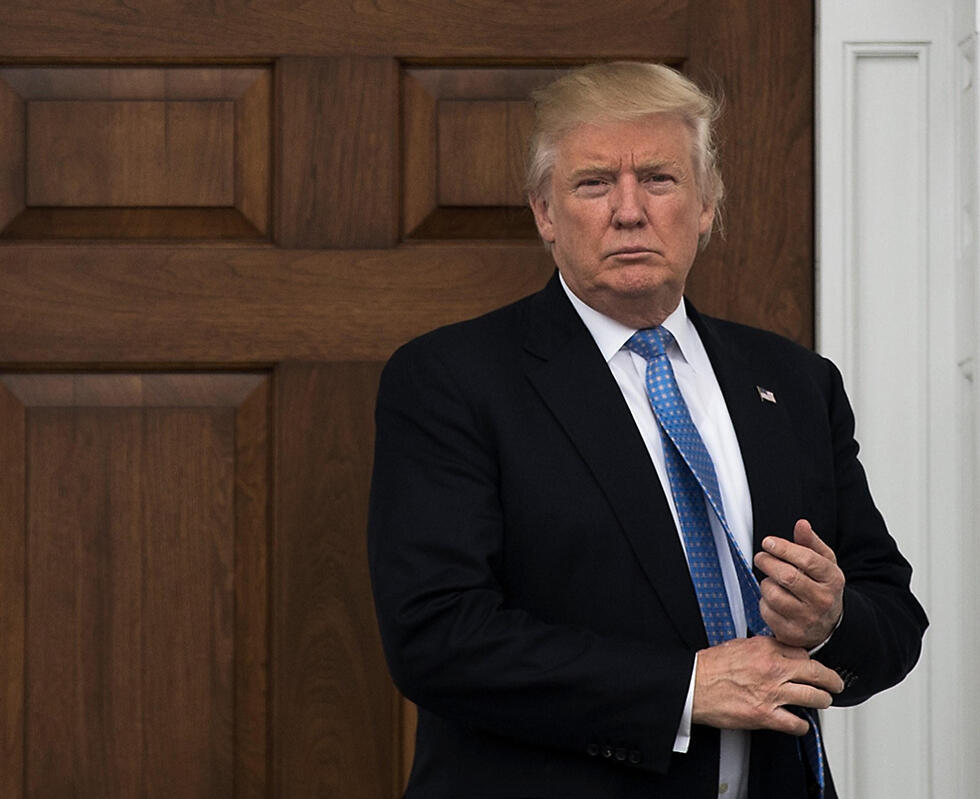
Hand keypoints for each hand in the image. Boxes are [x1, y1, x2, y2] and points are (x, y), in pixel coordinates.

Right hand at [691, 636, 843, 733]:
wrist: (692, 685)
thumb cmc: (710, 667)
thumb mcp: (738, 645)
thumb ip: (762, 648)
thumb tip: (778, 652)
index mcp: (765, 648)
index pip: (802, 652)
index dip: (809, 661)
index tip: (811, 666)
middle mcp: (773, 669)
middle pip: (817, 672)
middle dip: (831, 680)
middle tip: (835, 684)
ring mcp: (771, 693)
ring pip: (814, 698)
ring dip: (821, 701)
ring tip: (821, 702)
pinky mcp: (765, 715)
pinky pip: (796, 723)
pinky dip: (802, 726)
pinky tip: (799, 724)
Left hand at [753, 519, 844, 648]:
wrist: (829, 626)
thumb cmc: (822, 588)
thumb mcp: (824, 564)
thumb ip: (811, 543)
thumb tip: (801, 524)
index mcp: (832, 579)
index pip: (807, 560)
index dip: (783, 548)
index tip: (767, 542)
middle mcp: (822, 600)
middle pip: (787, 576)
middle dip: (768, 562)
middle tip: (760, 557)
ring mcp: (808, 619)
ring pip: (773, 594)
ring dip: (766, 583)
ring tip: (772, 581)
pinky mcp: (792, 633)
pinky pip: (766, 611)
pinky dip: (764, 602)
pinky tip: (773, 600)